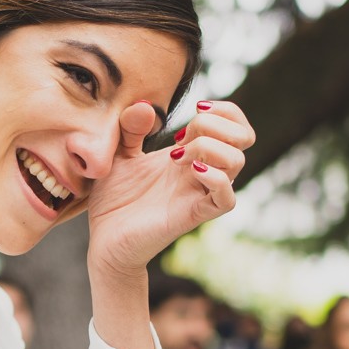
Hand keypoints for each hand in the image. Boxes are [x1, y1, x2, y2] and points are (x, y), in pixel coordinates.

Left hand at [85, 100, 253, 277]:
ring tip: (176, 157)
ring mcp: (201, 194)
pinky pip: (226, 197)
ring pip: (237, 162)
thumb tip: (146, 106)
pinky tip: (187, 170)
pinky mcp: (194, 215)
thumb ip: (130, 129)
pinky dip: (214, 177)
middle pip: (244, 138)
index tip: (196, 107)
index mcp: (192, 155)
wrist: (104, 241)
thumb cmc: (114, 201)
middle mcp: (203, 173)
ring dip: (209, 147)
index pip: (236, 126)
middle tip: (182, 136)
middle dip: (217, 124)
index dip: (225, 110)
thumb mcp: (118, 154)